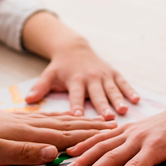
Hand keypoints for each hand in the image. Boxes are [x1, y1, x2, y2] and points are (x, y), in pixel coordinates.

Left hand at [0, 101, 114, 165]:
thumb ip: (24, 152)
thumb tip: (55, 153)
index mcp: (27, 133)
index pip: (66, 136)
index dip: (90, 138)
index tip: (114, 137)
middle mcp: (28, 124)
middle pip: (67, 127)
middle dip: (92, 129)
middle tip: (116, 128)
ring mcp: (20, 121)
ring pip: (57, 123)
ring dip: (80, 124)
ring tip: (98, 123)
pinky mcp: (11, 121)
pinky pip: (44, 121)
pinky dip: (59, 121)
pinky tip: (63, 120)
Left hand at [21, 11, 138, 119]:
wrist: (74, 48)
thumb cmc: (60, 67)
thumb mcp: (48, 75)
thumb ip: (40, 87)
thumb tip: (27, 100)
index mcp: (75, 80)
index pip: (75, 95)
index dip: (76, 106)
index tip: (79, 116)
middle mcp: (90, 78)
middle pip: (97, 94)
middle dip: (102, 105)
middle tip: (108, 118)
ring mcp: (103, 75)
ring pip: (112, 89)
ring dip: (118, 100)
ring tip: (124, 110)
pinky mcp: (113, 73)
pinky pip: (123, 83)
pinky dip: (130, 91)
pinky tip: (137, 100)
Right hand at [62, 106, 165, 165]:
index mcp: (155, 145)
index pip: (136, 165)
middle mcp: (139, 137)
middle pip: (113, 156)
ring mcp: (130, 131)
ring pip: (103, 144)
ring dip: (84, 157)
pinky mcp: (126, 128)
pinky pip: (103, 136)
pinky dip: (87, 143)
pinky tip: (72, 151)